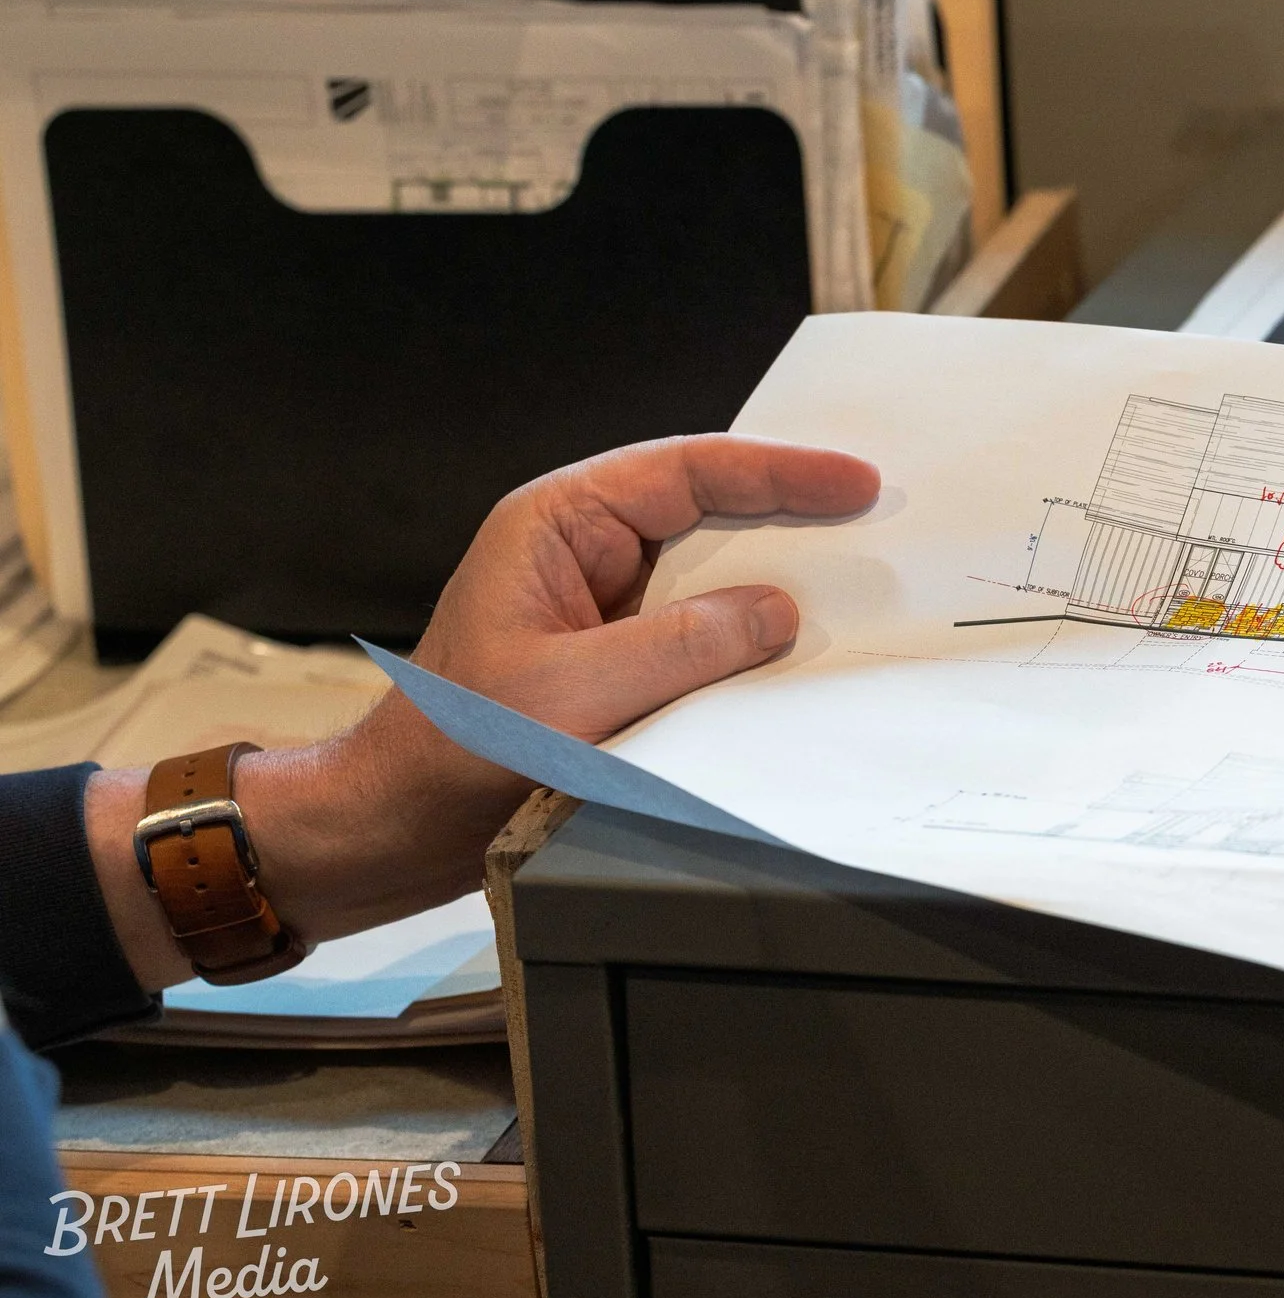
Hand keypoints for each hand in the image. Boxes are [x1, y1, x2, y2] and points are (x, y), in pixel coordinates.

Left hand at [87, 435, 879, 990]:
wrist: (394, 827)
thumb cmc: (449, 753)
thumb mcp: (573, 695)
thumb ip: (683, 646)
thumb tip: (774, 613)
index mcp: (556, 524)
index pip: (686, 470)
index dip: (779, 471)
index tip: (853, 481)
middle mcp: (580, 551)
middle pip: (708, 508)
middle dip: (791, 512)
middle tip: (875, 521)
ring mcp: (599, 605)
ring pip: (709, 571)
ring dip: (776, 579)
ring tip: (853, 584)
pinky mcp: (614, 660)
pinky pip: (699, 631)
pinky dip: (750, 638)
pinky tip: (796, 654)